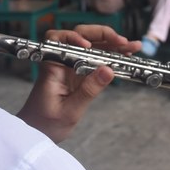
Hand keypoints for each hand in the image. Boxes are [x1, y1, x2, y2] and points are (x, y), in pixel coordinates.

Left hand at [17, 25, 139, 142]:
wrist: (38, 133)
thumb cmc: (46, 123)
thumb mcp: (70, 110)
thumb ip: (89, 90)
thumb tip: (108, 70)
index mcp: (52, 66)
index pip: (60, 40)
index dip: (75, 38)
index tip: (89, 46)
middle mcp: (62, 61)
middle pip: (80, 37)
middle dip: (102, 35)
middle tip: (122, 41)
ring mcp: (72, 66)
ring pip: (92, 47)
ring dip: (111, 44)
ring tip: (132, 46)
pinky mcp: (79, 73)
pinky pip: (96, 60)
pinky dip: (110, 57)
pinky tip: (125, 56)